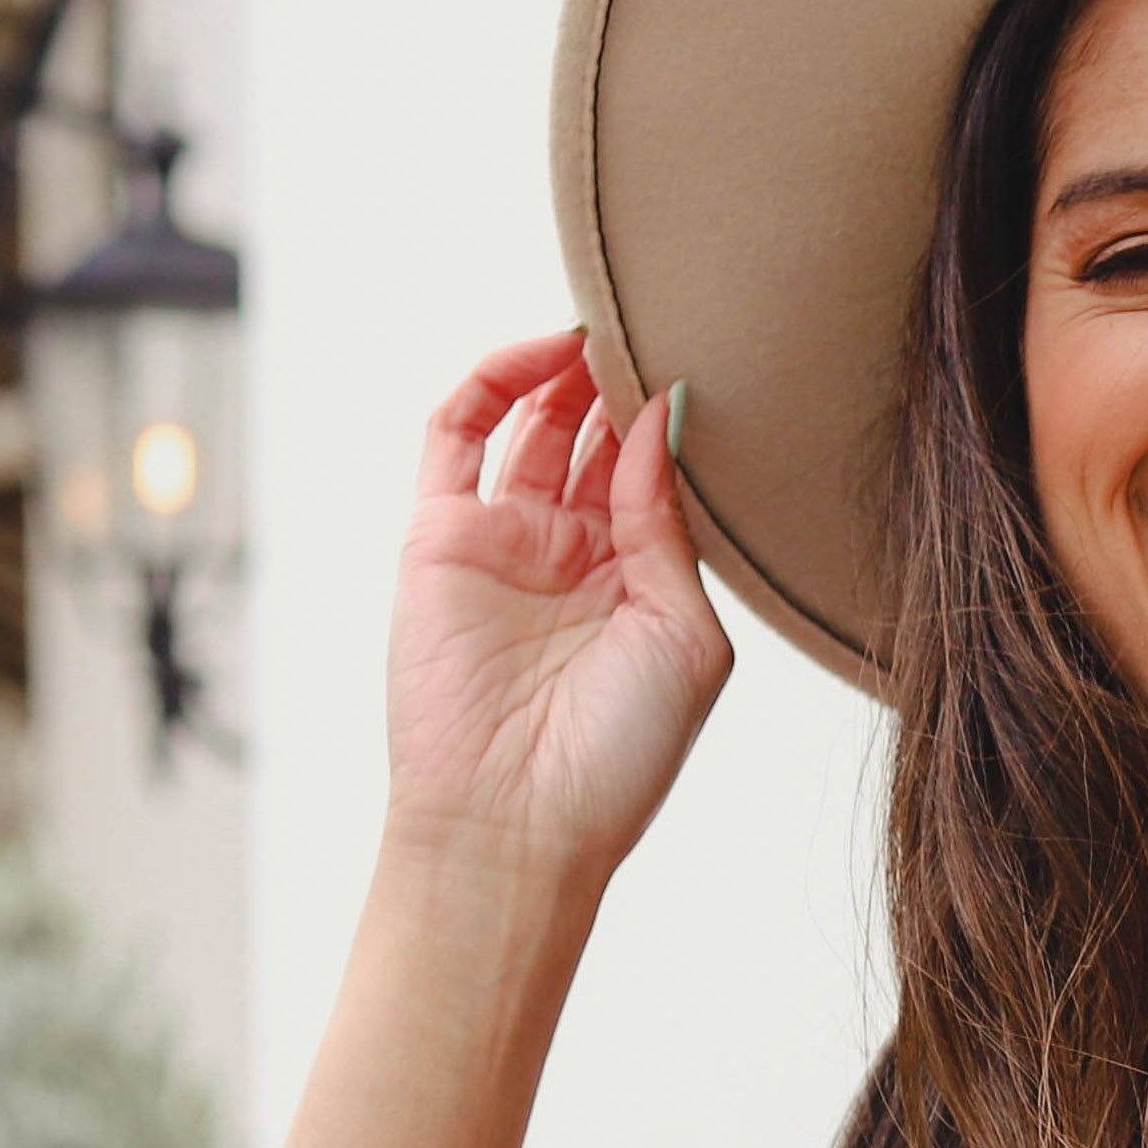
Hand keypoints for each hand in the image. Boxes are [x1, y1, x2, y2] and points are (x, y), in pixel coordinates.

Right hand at [386, 333, 729, 882]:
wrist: (517, 827)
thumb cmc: (617, 756)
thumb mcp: (683, 634)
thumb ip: (670, 524)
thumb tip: (660, 417)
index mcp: (637, 579)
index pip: (652, 473)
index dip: (672, 418)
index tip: (709, 363)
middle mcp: (570, 554)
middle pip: (594, 436)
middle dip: (621, 379)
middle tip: (658, 320)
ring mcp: (502, 540)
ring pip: (532, 422)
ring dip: (564, 369)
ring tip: (606, 324)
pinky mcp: (438, 536)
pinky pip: (456, 434)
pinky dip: (493, 381)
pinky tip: (544, 352)